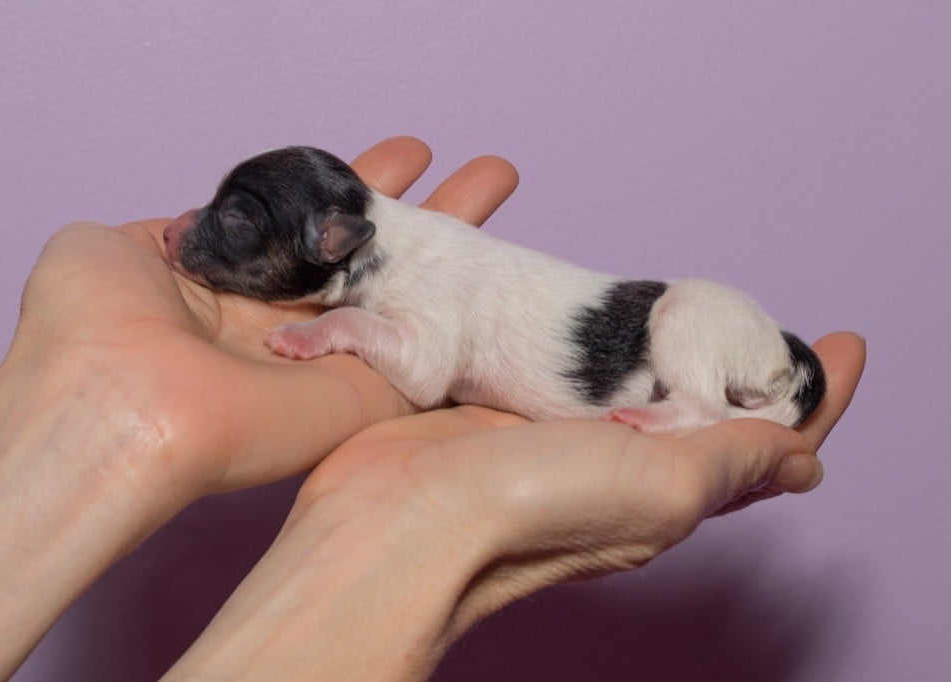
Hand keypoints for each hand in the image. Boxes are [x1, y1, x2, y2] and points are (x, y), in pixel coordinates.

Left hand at [0, 137, 519, 679]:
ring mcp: (338, 351)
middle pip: (378, 252)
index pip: (316, 227)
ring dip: (461, 234)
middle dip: (431, 209)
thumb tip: (200, 221)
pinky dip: (461, 297)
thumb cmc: (92, 326)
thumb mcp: (111, 249)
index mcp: (240, 286)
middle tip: (480, 174)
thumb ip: (176, 231)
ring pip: (416, 286)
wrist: (118, 406)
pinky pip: (422, 334)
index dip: (360, 187)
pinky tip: (495, 256)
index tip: (408, 154)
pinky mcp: (373, 383)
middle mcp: (295, 317)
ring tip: (499, 179)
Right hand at [167, 333, 863, 679]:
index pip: (766, 446)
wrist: (400, 514)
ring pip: (636, 383)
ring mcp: (563, 433)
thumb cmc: (530, 510)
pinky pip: (569, 365)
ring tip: (697, 298)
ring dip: (671, 343)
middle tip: (767, 313)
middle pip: (704, 410)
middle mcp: (622, 465)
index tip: (844, 343)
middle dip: (743, 364)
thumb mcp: (660, 486)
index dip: (813, 398)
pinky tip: (605, 308)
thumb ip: (734, 462)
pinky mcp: (510, 405)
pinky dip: (598, 336)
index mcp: (669, 490)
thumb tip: (805, 462)